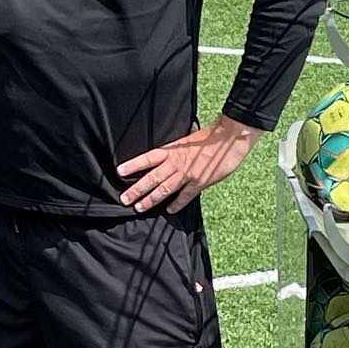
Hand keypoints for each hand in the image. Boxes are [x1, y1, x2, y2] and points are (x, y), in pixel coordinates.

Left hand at [117, 115, 261, 213]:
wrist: (228, 138)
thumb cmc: (208, 137)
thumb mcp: (186, 139)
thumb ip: (176, 148)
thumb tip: (167, 151)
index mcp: (171, 150)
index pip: (147, 158)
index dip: (133, 165)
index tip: (120, 171)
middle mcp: (176, 163)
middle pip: (151, 178)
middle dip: (137, 190)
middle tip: (125, 199)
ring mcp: (187, 174)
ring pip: (164, 189)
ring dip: (151, 200)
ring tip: (139, 208)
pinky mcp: (199, 183)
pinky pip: (185, 196)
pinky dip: (177, 204)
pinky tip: (169, 210)